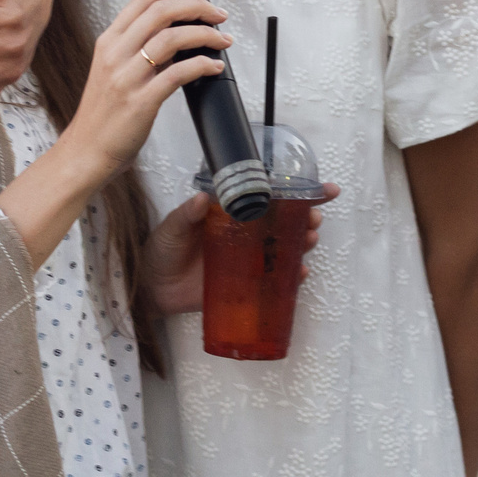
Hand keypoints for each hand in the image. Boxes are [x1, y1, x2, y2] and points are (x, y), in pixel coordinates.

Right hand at [59, 0, 231, 173]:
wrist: (86, 150)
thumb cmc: (104, 113)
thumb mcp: (113, 69)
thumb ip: (138, 48)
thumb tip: (178, 31)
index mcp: (109, 41)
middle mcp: (116, 54)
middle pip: (161, 10)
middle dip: (198, 5)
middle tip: (218, 12)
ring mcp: (127, 77)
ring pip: (172, 38)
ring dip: (205, 34)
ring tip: (222, 40)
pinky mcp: (140, 102)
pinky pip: (178, 74)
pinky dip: (202, 65)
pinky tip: (214, 67)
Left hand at [141, 182, 336, 317]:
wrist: (152, 287)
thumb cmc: (162, 249)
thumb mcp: (172, 227)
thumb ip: (186, 214)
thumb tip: (201, 198)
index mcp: (233, 213)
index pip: (270, 198)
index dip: (299, 192)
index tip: (325, 189)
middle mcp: (246, 234)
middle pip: (286, 222)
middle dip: (307, 218)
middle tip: (313, 218)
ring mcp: (248, 259)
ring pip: (286, 248)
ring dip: (303, 243)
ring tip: (309, 239)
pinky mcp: (247, 284)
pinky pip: (275, 280)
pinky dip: (292, 277)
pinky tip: (300, 273)